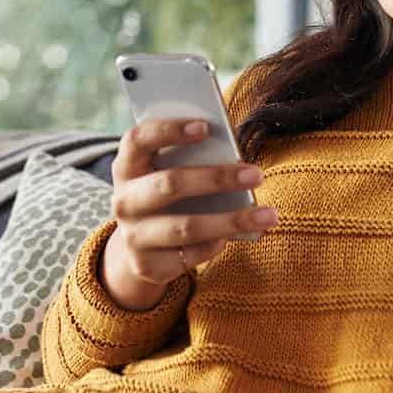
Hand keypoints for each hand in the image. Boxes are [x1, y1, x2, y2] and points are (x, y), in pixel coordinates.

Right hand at [100, 118, 277, 310]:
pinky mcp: (147, 265)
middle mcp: (123, 201)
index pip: (139, 139)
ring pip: (186, 227)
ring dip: (232, 220)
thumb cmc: (165, 194)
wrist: (138, 247)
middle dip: (216, 178)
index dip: (169, 130)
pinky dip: (216, 244)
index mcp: (127, 166)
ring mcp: (132, 236)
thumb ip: (189, 158)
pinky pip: (190, 255)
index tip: (206, 126)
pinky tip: (238, 235)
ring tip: (268, 215)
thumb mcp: (165, 171)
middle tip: (256, 174)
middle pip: (170, 185)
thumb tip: (233, 156)